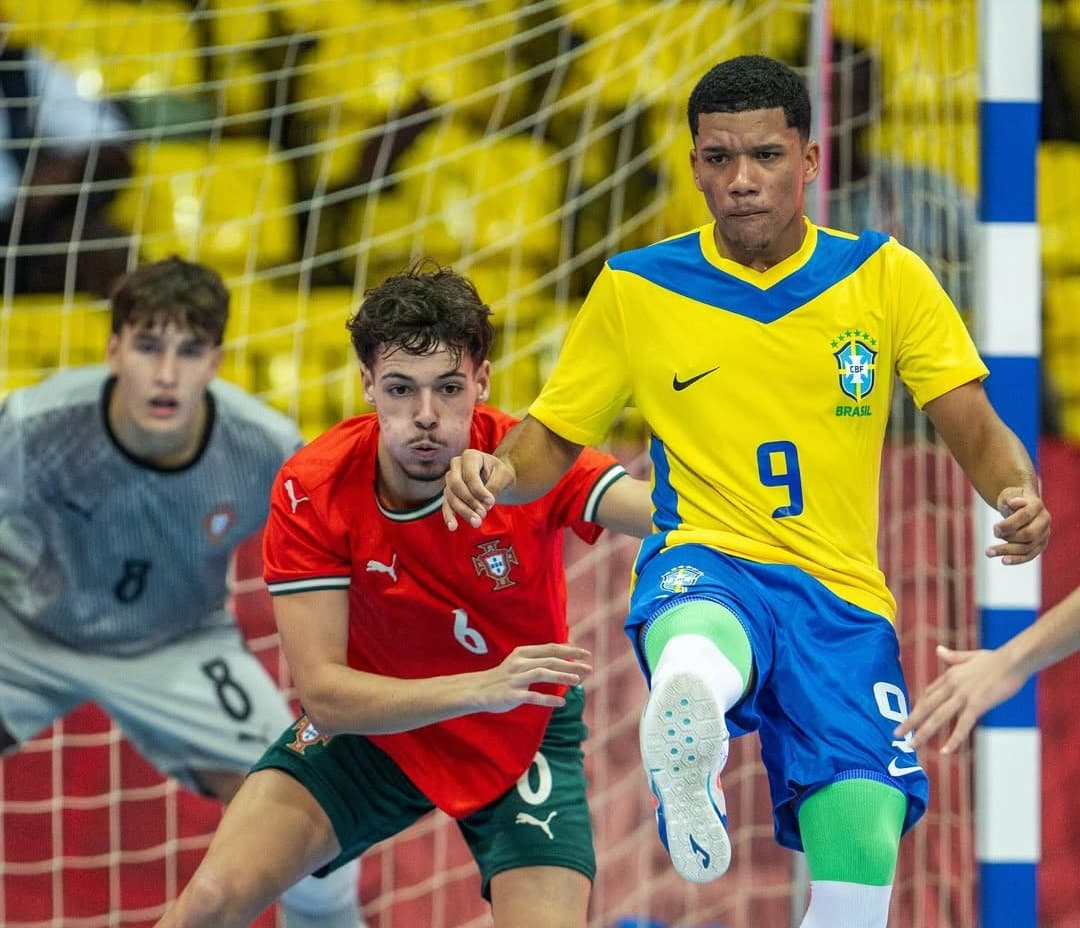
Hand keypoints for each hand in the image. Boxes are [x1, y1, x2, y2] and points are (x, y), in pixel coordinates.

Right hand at [442, 449, 514, 529]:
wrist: (498, 478)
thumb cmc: (501, 474)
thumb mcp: (504, 476)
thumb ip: (495, 486)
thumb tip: (484, 505)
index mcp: (470, 456)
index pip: (470, 475)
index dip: (479, 490)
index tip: (491, 502)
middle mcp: (456, 465)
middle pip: (456, 485)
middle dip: (470, 502)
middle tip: (483, 515)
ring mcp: (451, 479)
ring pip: (451, 497)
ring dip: (463, 511)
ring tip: (477, 523)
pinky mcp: (449, 493)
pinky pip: (446, 505)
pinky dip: (449, 516)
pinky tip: (453, 527)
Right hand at [473, 644, 591, 712]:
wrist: (478, 690)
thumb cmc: (504, 677)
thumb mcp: (520, 662)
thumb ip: (540, 658)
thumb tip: (566, 653)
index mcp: (523, 653)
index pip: (551, 648)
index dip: (570, 650)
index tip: (586, 654)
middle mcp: (520, 663)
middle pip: (550, 660)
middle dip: (571, 664)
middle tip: (589, 669)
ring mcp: (516, 679)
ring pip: (542, 674)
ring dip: (561, 676)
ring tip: (578, 681)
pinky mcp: (512, 695)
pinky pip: (532, 696)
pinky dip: (548, 699)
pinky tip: (561, 703)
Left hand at [894, 645, 1026, 752]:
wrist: (1014, 660)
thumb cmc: (996, 659)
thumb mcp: (970, 656)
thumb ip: (953, 656)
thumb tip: (938, 650)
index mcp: (949, 675)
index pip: (928, 694)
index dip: (918, 708)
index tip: (910, 719)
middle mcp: (951, 686)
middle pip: (926, 706)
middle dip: (910, 721)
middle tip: (897, 734)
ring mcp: (962, 696)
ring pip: (938, 717)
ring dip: (923, 732)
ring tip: (912, 745)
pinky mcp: (977, 705)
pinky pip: (962, 725)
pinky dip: (953, 739)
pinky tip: (945, 751)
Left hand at [986, 486, 1049, 564]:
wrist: (1020, 505)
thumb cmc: (1012, 499)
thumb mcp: (1009, 495)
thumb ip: (1012, 499)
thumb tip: (1016, 502)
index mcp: (1037, 506)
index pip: (1025, 516)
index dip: (1009, 524)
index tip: (995, 528)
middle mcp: (1044, 521)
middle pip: (1029, 534)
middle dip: (1009, 537)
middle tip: (994, 535)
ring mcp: (1044, 534)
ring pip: (1028, 547)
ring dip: (1007, 551)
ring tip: (988, 553)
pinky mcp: (1040, 545)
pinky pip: (1029, 555)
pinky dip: (1017, 559)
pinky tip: (1003, 560)